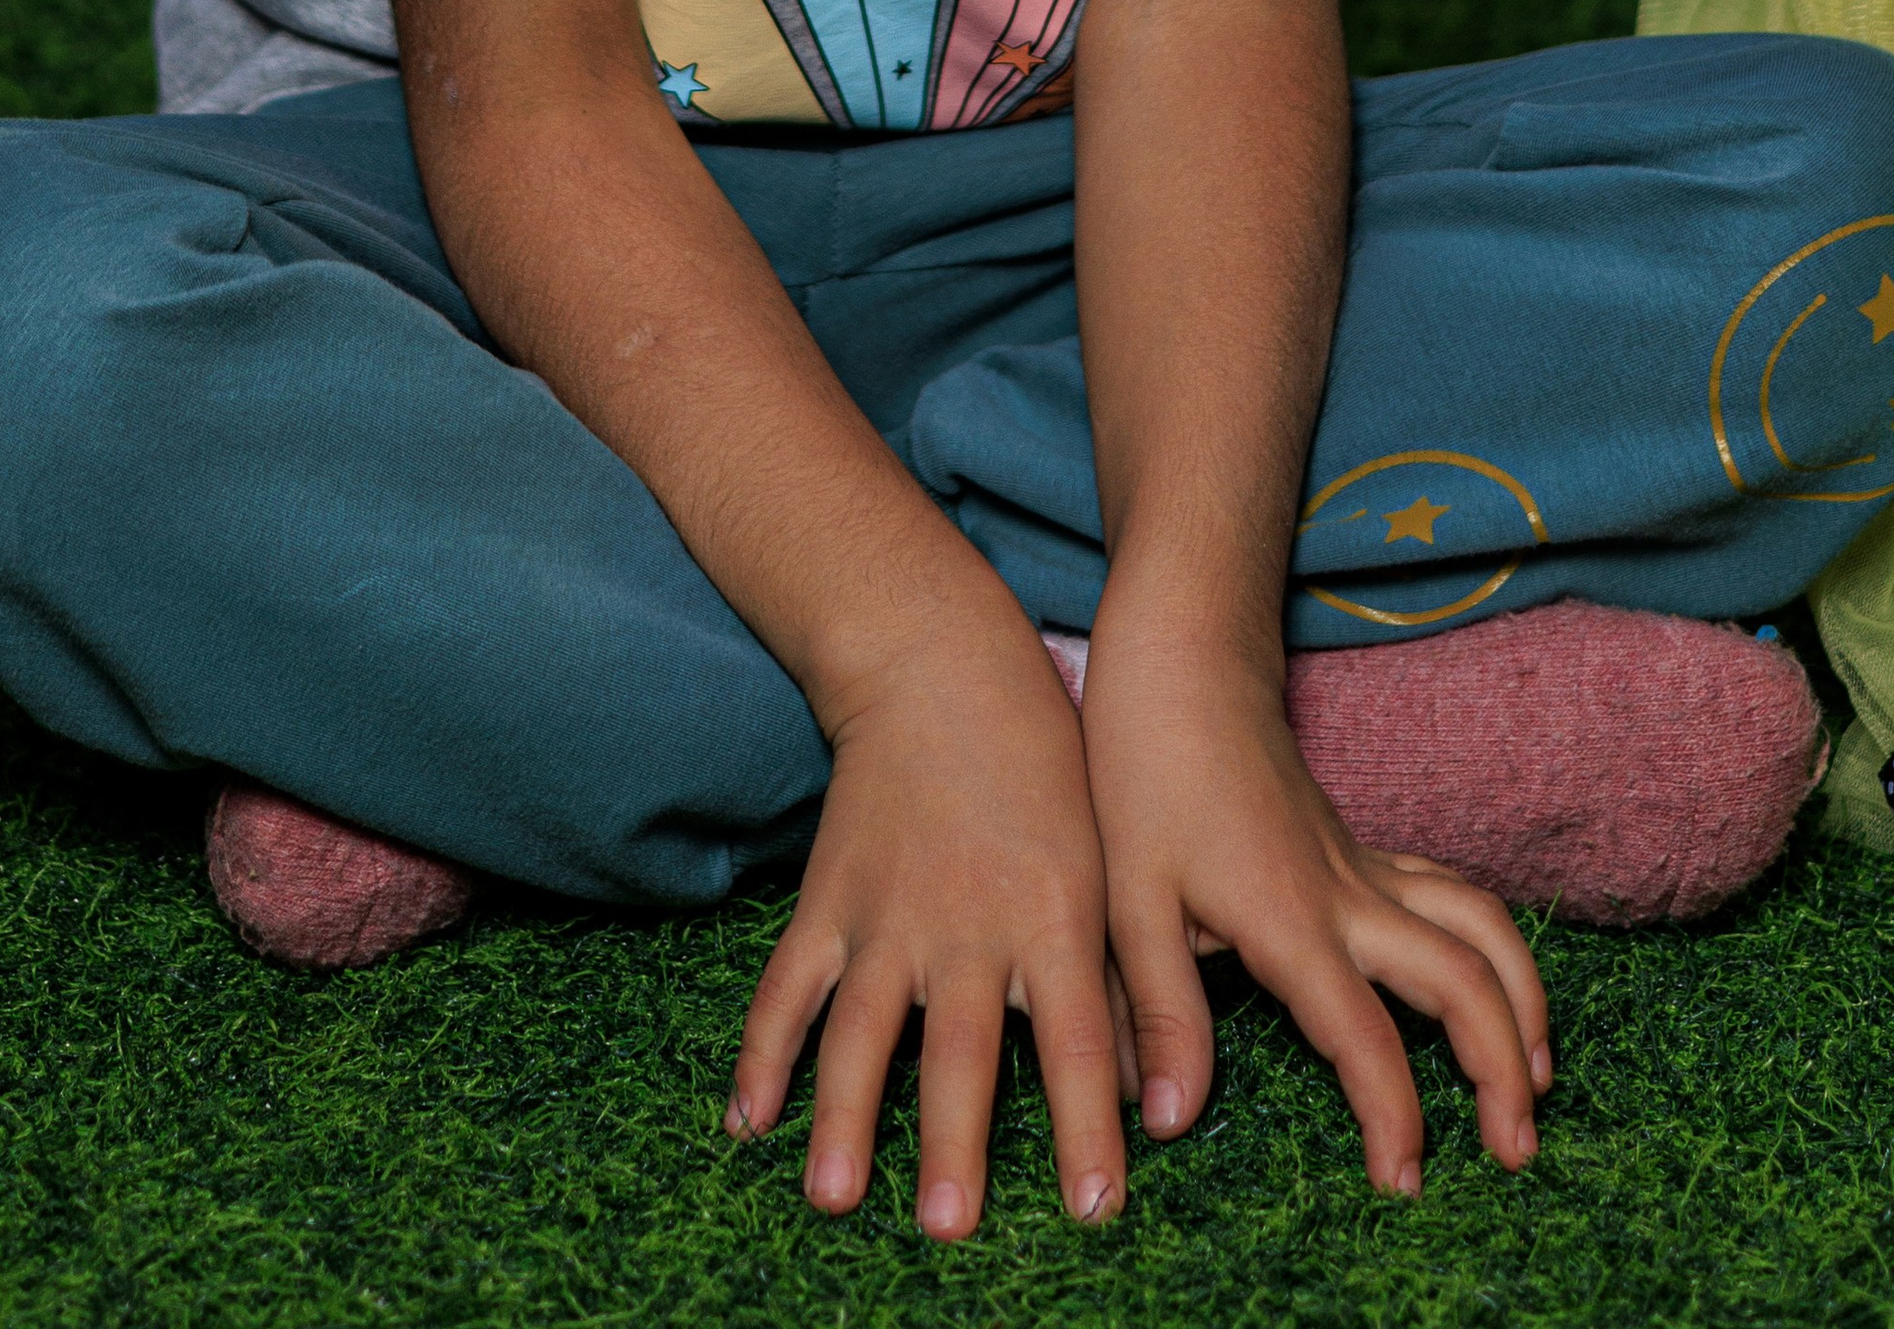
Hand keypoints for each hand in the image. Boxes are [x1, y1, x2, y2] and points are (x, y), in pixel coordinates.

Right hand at [726, 606, 1127, 1240]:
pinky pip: (788, 986)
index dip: (1087, 1125)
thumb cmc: (1045, 767)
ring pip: (862, 1030)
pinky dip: (761, 1053)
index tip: (1094, 1207)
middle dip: (955, 1141)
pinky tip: (745, 1123)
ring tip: (835, 1199)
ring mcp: (888, 913)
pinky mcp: (828, 900)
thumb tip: (1148, 1094)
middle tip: (950, 1227)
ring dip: (845, 1118)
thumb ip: (1115, 981)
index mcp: (1052, 914)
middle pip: (961, 1048)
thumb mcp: (1102, 862)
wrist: (941, 667)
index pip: (1075, 1039)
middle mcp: (968, 923)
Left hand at [1078, 614, 1549, 1191]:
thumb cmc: (1143, 778)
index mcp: (1291, 919)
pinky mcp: (1365, 851)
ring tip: (1536, 1080)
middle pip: (1462, 978)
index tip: (1405, 1185)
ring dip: (1522, 1001)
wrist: (1181, 669)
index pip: (1363, 1035)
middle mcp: (1348, 893)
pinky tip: (1491, 994)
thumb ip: (1159, 1014)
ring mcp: (1364, 866)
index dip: (1393, 1117)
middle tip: (1518, 1153)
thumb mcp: (1126, 900)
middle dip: (1505, 1067)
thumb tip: (1172, 1122)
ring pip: (1481, 926)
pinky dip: (1493, 951)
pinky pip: (1455, 898)